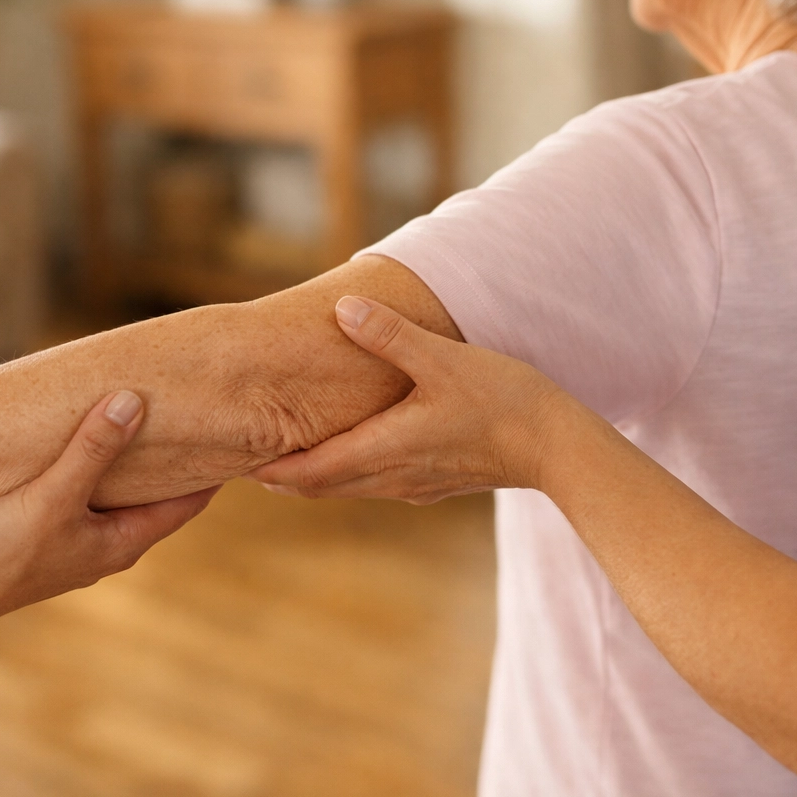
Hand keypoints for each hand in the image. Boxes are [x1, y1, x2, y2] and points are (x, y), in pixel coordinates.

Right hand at [0, 391, 216, 621]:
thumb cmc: (5, 551)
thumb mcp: (56, 494)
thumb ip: (94, 449)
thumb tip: (134, 402)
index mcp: (122, 542)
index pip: (186, 504)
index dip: (211, 473)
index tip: (239, 439)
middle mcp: (102, 540)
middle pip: (150, 492)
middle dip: (166, 457)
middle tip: (192, 412)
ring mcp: (69, 532)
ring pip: (107, 486)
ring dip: (117, 454)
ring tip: (133, 407)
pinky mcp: (34, 521)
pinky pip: (68, 482)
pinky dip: (78, 457)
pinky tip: (72, 426)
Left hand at [251, 297, 573, 504]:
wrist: (557, 448)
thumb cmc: (501, 401)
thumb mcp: (442, 359)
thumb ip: (389, 336)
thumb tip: (342, 308)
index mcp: (384, 449)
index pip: (311, 471)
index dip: (273, 470)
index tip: (239, 462)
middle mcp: (393, 476)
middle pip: (324, 486)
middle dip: (287, 477)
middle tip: (250, 461)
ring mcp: (417, 484)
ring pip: (352, 488)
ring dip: (320, 477)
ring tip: (290, 460)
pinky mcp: (439, 482)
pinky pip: (381, 483)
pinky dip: (354, 473)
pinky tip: (358, 454)